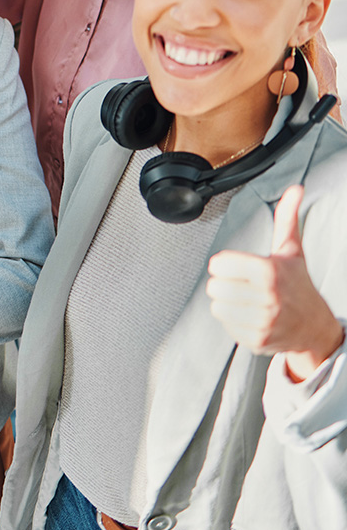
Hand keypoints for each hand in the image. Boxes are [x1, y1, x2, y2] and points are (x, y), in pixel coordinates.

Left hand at [206, 185, 344, 379]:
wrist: (315, 327)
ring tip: (246, 299)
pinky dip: (233, 319)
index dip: (224, 264)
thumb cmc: (298, 285)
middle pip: (214, 286)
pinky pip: (225, 323)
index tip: (237, 267)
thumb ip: (287, 218)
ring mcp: (262, 322)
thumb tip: (295, 189)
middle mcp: (267, 299)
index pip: (218, 265)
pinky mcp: (257, 340)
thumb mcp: (291, 250)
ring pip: (216, 305)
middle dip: (224, 283)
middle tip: (242, 284)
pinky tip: (250, 315)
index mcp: (269, 272)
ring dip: (227, 301)